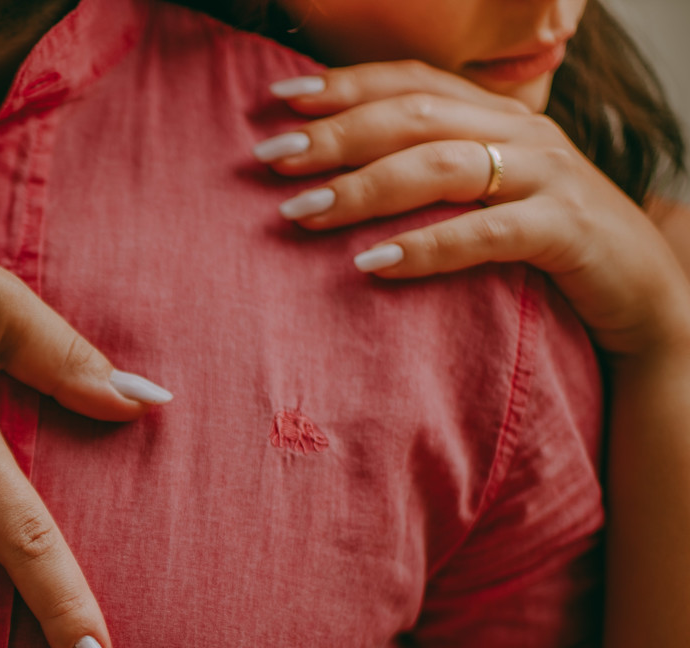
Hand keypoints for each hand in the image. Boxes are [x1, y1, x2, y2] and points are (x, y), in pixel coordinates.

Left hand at [253, 60, 689, 355]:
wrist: (643, 295)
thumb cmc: (545, 243)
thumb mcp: (488, 194)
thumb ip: (432, 172)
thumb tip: (335, 177)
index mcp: (496, 115)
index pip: (412, 82)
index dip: (345, 84)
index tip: (279, 98)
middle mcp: (521, 132)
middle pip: (416, 116)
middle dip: (337, 134)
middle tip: (273, 159)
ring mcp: (548, 176)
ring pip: (444, 165)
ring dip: (365, 187)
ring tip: (303, 212)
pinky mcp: (567, 229)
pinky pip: (488, 233)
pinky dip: (427, 246)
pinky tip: (374, 265)